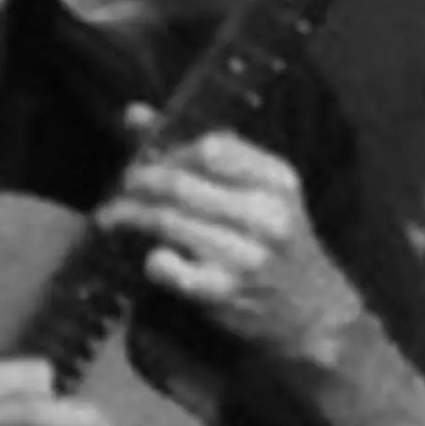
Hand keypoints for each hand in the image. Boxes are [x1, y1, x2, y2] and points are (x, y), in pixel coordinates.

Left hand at [99, 107, 362, 366]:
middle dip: (139, 182)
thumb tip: (133, 114)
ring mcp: (246, 256)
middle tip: (122, 188)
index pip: (211, 147)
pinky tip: (148, 257)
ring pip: (167, 222)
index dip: (170, 151)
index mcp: (278, 180)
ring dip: (129, 217)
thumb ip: (199, 153)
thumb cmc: (274, 243)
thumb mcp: (257, 192)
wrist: (313, 311)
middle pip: (180, 184)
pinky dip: (150, 258)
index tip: (151, 160)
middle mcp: (267, 215)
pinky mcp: (224, 292)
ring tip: (112, 218)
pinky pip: (167, 267)